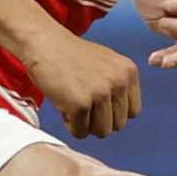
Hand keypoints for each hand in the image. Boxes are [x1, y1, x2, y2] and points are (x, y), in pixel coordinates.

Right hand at [23, 29, 141, 139]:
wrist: (43, 42)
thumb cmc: (70, 54)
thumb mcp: (106, 63)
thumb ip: (118, 84)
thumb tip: (121, 115)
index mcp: (128, 72)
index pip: (133, 112)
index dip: (112, 112)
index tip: (97, 103)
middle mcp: (118, 82)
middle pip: (118, 125)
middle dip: (99, 120)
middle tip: (81, 104)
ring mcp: (100, 93)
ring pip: (101, 132)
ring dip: (85, 124)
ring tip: (72, 105)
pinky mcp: (80, 104)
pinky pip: (80, 132)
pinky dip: (70, 125)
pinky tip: (63, 106)